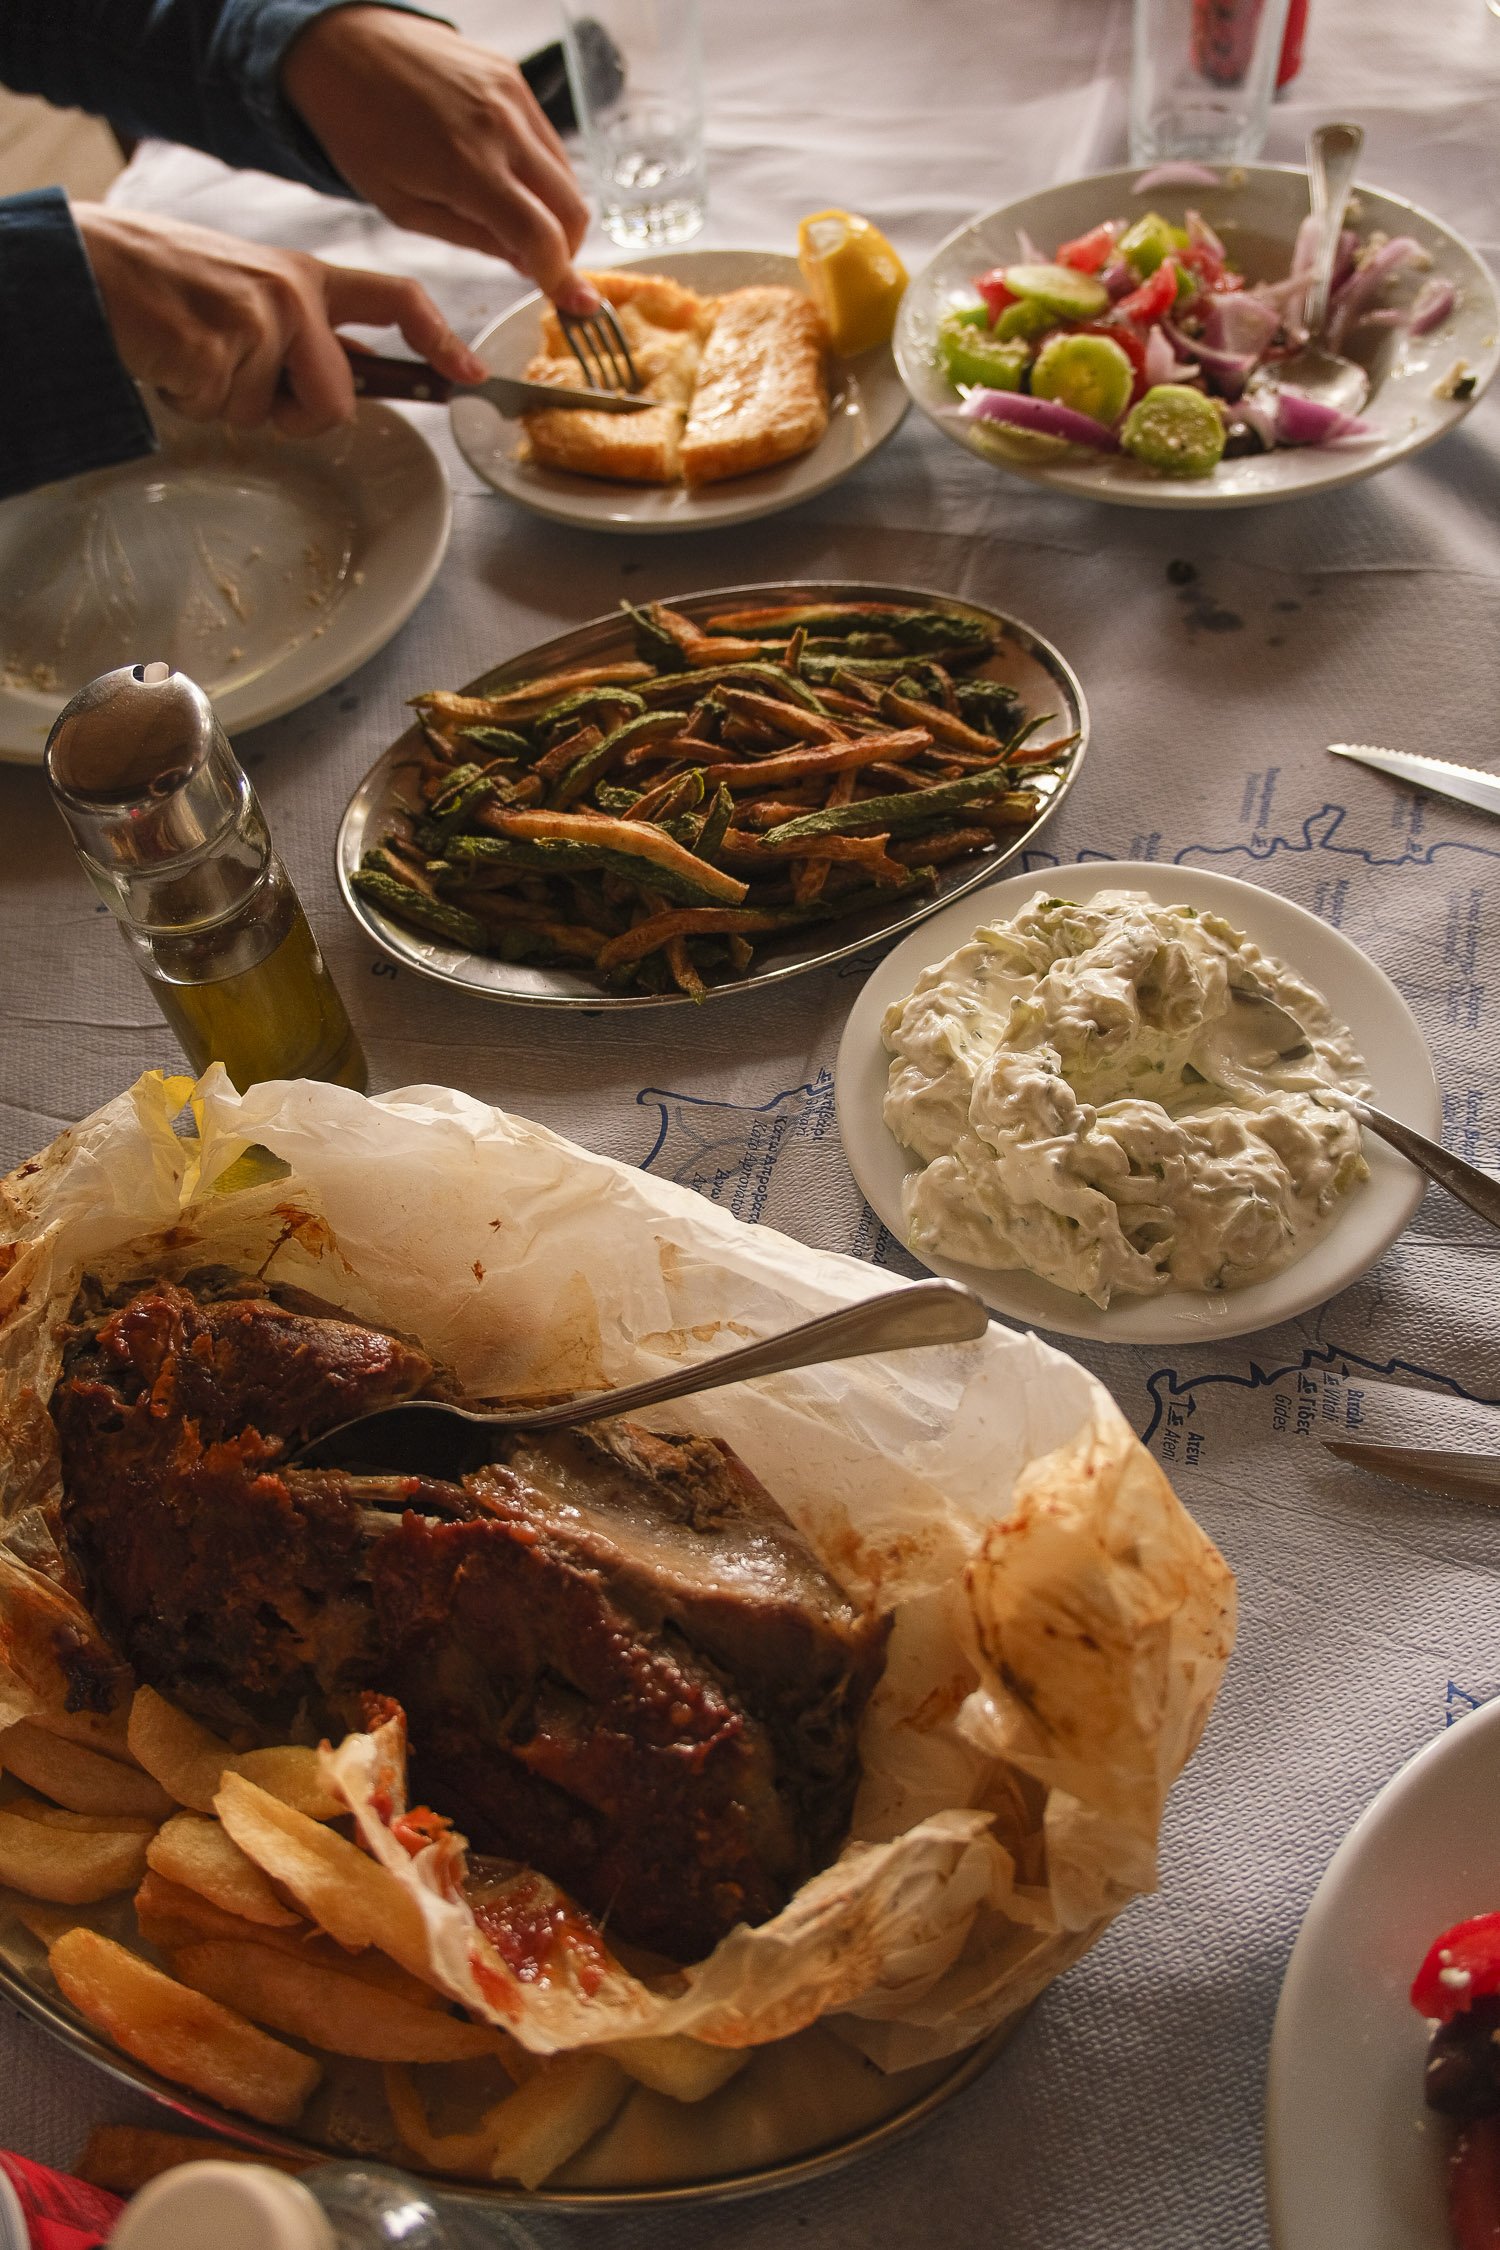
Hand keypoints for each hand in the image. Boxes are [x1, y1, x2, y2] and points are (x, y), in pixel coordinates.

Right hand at [74, 205, 488, 435]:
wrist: (90, 265)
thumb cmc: (162, 282)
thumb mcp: (246, 289)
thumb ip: (296, 331)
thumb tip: (339, 387)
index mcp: (304, 276)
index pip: (394, 299)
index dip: (438, 339)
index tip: (470, 373)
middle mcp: (291, 296)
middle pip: (337, 404)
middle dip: (293, 417)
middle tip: (236, 377)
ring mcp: (256, 323)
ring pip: (275, 418)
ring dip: (230, 405)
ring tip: (191, 353)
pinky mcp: (217, 353)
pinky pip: (223, 415)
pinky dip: (191, 402)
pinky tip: (168, 358)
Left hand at [281, 6, 598, 311]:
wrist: (344, 45)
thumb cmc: (361, 131)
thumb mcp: (404, 208)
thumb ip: (471, 238)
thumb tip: (526, 262)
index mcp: (465, 167)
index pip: (539, 235)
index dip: (564, 278)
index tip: (579, 305)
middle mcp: (499, 126)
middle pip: (570, 208)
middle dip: (566, 249)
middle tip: (542, 266)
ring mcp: (512, 96)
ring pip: (567, 175)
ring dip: (556, 211)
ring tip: (519, 223)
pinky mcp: (513, 77)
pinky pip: (549, 140)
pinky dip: (543, 173)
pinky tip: (510, 181)